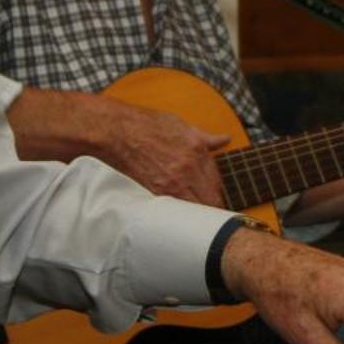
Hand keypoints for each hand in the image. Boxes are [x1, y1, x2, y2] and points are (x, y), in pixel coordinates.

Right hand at [99, 101, 230, 206]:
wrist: (119, 131)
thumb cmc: (147, 125)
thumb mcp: (181, 125)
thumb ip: (205, 137)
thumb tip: (224, 139)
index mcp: (198, 149)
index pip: (217, 180)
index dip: (217, 190)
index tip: (214, 195)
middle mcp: (189, 167)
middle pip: (211, 198)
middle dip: (212, 205)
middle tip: (209, 212)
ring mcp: (173, 181)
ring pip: (196, 207)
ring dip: (197, 213)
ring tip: (195, 217)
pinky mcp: (157, 191)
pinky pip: (176, 209)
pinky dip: (180, 213)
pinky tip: (178, 215)